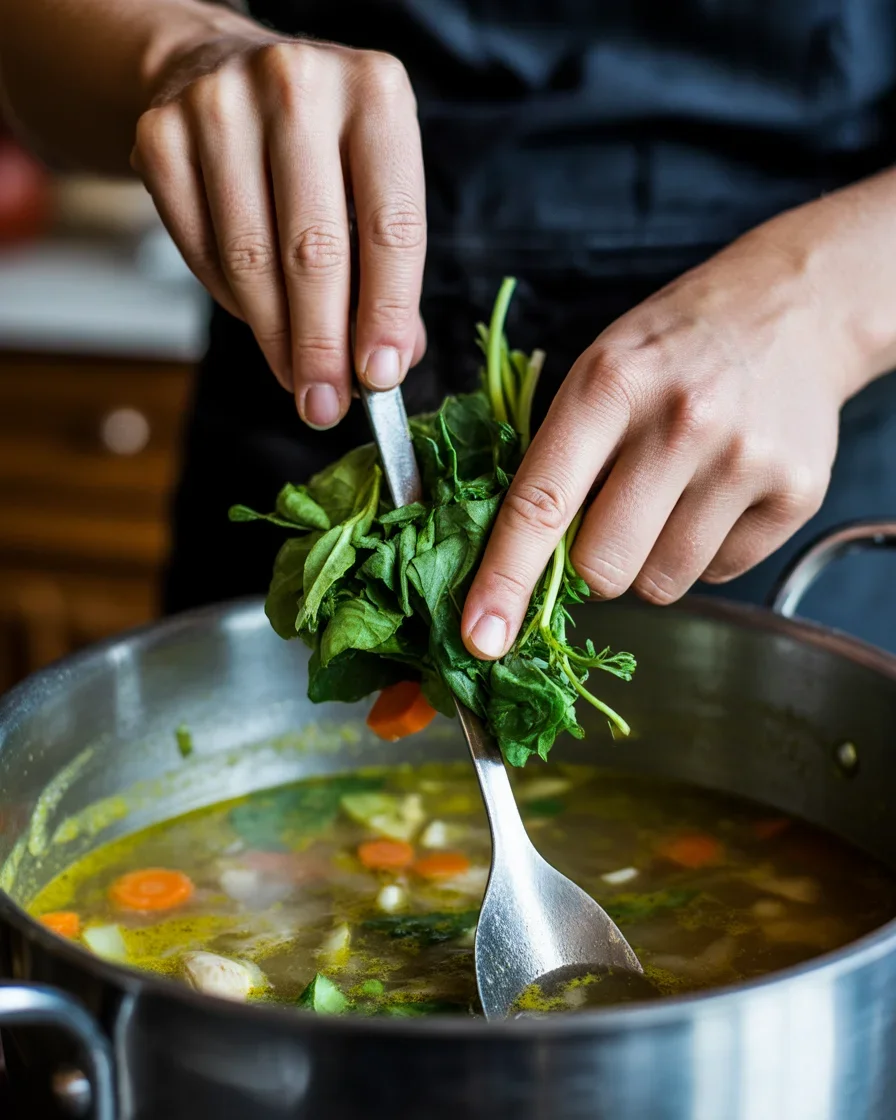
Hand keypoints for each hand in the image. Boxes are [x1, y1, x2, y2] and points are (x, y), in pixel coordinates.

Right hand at [132, 32, 426, 426]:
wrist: (220, 72)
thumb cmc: (318, 146)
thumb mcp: (374, 183)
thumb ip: (389, 271)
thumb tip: (390, 361)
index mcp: (375, 94)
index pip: (392, 227)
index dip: (386, 314)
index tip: (380, 378)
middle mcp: (297, 86)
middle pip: (314, 251)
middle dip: (323, 346)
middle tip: (326, 404)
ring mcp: (220, 106)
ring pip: (251, 260)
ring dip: (276, 338)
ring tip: (296, 379)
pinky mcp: (161, 136)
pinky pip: (202, 252)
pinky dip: (233, 301)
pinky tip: (258, 315)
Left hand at [461, 219, 863, 658]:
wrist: (790, 308)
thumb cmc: (671, 348)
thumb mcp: (597, 371)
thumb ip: (557, 459)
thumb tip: (518, 564)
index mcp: (609, 386)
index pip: (541, 503)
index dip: (504, 579)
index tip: (481, 637)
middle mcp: (680, 422)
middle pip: (603, 567)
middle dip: (590, 567)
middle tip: (607, 521)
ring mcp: (745, 460)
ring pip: (661, 584)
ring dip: (649, 561)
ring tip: (669, 495)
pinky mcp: (797, 493)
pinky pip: (720, 574)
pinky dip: (705, 551)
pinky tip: (716, 493)